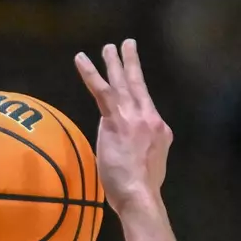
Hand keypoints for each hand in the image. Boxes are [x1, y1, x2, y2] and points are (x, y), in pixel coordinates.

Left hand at [75, 39, 171, 211]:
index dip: (136, 106)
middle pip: (139, 85)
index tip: (132, 97)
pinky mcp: (117, 119)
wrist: (140, 194)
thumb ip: (137, 152)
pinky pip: (101, 90)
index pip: (145, 111)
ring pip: (123, 82)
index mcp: (159, 131)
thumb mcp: (146, 168)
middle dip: (132, 64)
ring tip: (109, 46)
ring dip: (114, 62)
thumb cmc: (138, 191)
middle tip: (128, 45)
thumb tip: (125, 151)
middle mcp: (150, 119)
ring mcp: (135, 116)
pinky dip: (90, 73)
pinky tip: (80, 59)